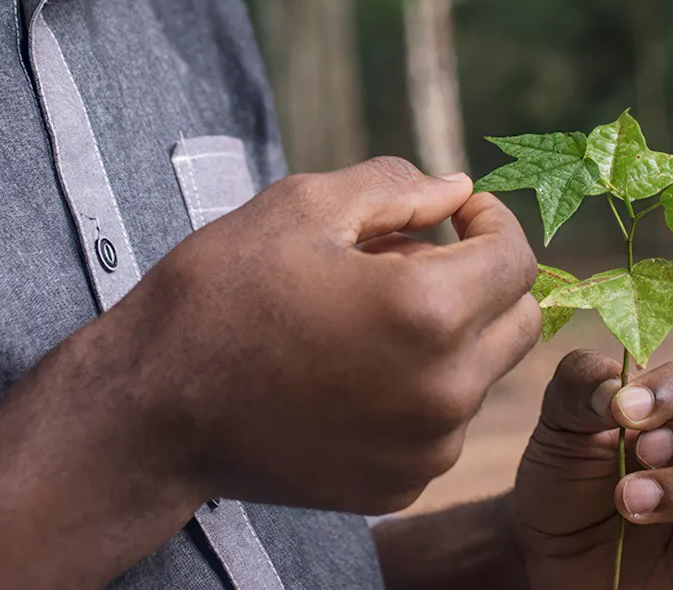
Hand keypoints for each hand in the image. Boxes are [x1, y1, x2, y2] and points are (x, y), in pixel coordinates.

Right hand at [96, 157, 541, 513]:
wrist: (153, 409)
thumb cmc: (220, 295)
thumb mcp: (301, 206)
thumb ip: (397, 188)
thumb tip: (457, 190)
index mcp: (427, 311)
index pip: (515, 257)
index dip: (488, 220)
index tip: (453, 211)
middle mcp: (443, 390)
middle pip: (519, 321)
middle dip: (482, 278)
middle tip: (412, 257)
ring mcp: (424, 447)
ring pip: (481, 374)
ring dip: (449, 336)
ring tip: (364, 316)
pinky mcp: (400, 485)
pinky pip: (441, 425)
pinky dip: (418, 391)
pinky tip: (350, 370)